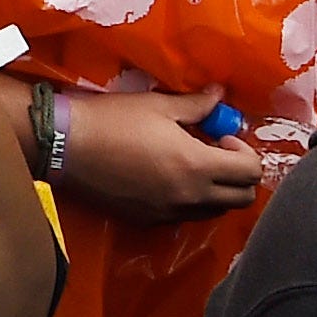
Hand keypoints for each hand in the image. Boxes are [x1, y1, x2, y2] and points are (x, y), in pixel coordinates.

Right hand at [52, 89, 265, 221]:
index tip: (221, 137)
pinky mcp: (148, 220)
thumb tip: (220, 96)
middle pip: (242, 198)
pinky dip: (188, 200)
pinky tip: (165, 178)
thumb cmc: (112, 119)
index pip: (251, 171)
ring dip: (216, 190)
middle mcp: (189, 196)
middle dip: (238, 174)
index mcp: (196, 166)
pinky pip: (185, 216)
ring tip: (192, 166)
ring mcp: (169, 213)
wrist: (65, 145)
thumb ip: (197, 105)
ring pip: (215, 211)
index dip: (244, 151)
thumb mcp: (158, 106)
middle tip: (214, 153)